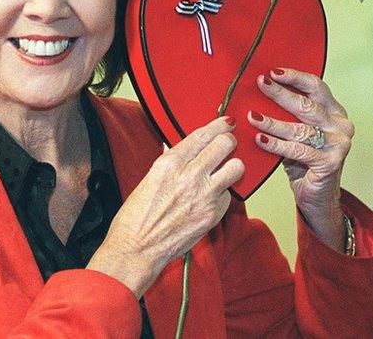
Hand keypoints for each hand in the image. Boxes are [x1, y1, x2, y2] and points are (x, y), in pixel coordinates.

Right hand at [87, 116, 243, 296]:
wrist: (137, 249)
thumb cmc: (136, 217)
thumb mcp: (150, 178)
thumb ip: (171, 163)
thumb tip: (182, 150)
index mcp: (170, 163)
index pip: (203, 135)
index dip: (219, 125)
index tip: (226, 123)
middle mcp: (189, 175)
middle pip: (225, 145)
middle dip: (229, 142)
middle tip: (228, 145)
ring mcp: (204, 196)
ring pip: (236, 168)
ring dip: (233, 167)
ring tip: (226, 170)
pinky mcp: (212, 215)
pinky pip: (228, 196)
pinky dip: (223, 195)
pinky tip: (212, 199)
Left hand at [249, 67, 354, 251]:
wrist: (317, 197)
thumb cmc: (303, 161)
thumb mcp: (296, 134)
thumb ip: (287, 116)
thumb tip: (257, 95)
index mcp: (334, 112)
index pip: (316, 87)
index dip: (295, 77)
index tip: (272, 71)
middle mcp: (340, 125)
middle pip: (306, 105)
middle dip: (280, 93)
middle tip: (260, 84)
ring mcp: (338, 144)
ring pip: (300, 129)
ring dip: (273, 122)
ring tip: (252, 116)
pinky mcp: (330, 162)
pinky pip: (297, 150)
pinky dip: (276, 145)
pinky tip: (260, 140)